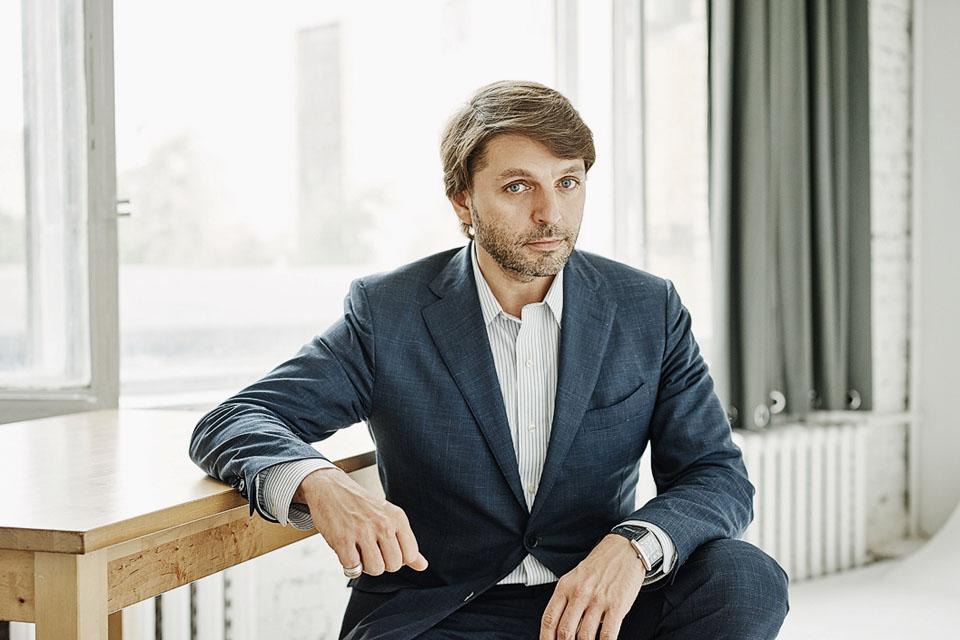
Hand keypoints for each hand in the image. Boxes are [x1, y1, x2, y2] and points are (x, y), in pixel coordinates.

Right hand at [295, 467, 428, 575]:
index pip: (410, 555)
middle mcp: (383, 524)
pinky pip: (353, 568)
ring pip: (376, 569)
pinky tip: (347, 550)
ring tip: (359, 551)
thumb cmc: (361, 505)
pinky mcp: (343, 540)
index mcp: (397, 518)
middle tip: (371, 549)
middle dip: (382, 563)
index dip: (398, 558)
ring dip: (366, 566)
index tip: (386, 549)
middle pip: (394, 565)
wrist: (330, 489)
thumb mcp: (389, 517)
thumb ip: (406, 542)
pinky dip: (349, 565)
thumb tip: (423, 566)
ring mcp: (363, 531)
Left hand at [539, 534, 645, 639]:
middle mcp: (579, 593)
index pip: (549, 619)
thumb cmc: (598, 567)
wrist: (623, 550)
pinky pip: (608, 634)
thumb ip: (566, 600)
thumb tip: (559, 629)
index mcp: (565, 587)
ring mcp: (598, 600)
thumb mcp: (574, 578)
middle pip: (565, 631)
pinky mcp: (617, 605)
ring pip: (585, 636)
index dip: (546, 639)